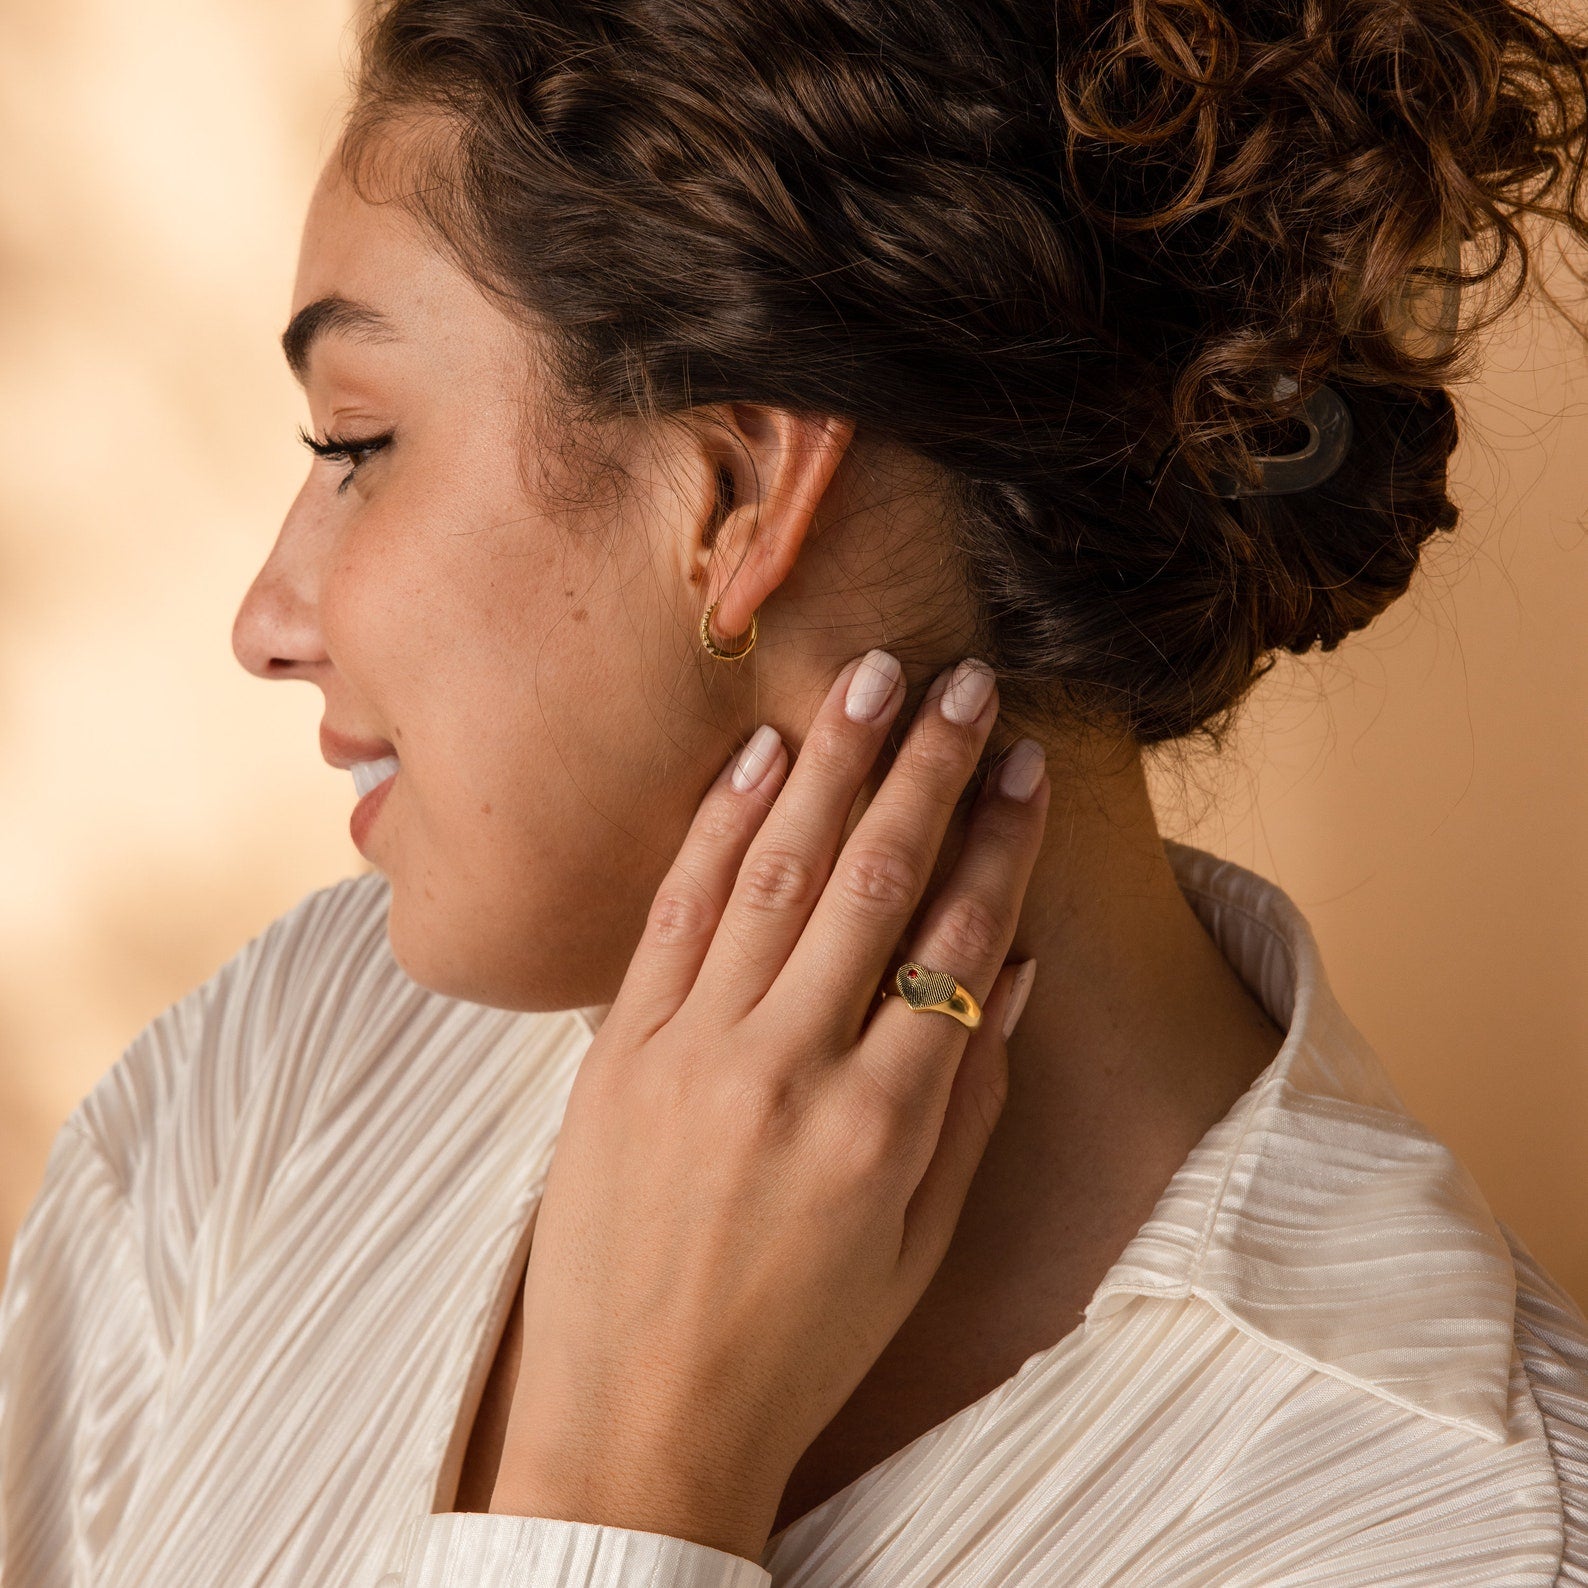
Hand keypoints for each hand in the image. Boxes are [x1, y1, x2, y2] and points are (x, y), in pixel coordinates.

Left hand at [489, 650, 1048, 1560]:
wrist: (639, 1417)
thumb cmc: (799, 1339)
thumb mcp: (920, 1242)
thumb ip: (971, 1098)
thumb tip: (1016, 965)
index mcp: (883, 1124)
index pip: (959, 941)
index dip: (1000, 841)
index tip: (1027, 762)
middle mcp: (788, 1067)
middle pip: (872, 880)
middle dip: (927, 769)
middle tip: (965, 683)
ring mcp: (692, 1049)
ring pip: (775, 872)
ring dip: (829, 764)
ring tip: (872, 680)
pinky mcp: (619, 1046)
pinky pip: (676, 911)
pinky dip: (719, 825)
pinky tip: (756, 755)